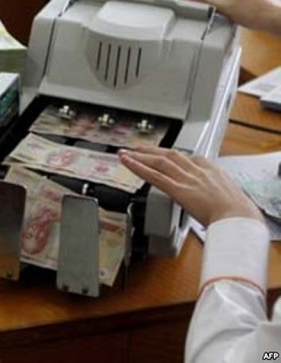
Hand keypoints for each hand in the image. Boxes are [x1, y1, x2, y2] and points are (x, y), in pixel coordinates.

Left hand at [118, 146, 263, 226]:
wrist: (238, 217)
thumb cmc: (238, 213)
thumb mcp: (229, 197)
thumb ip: (216, 196)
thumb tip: (212, 203)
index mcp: (211, 170)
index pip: (188, 157)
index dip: (172, 155)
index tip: (163, 154)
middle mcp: (197, 170)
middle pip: (170, 155)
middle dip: (152, 151)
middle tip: (138, 148)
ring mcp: (186, 179)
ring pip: (159, 162)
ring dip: (140, 156)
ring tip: (126, 153)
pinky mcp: (177, 189)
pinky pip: (154, 176)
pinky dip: (138, 167)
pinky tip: (127, 162)